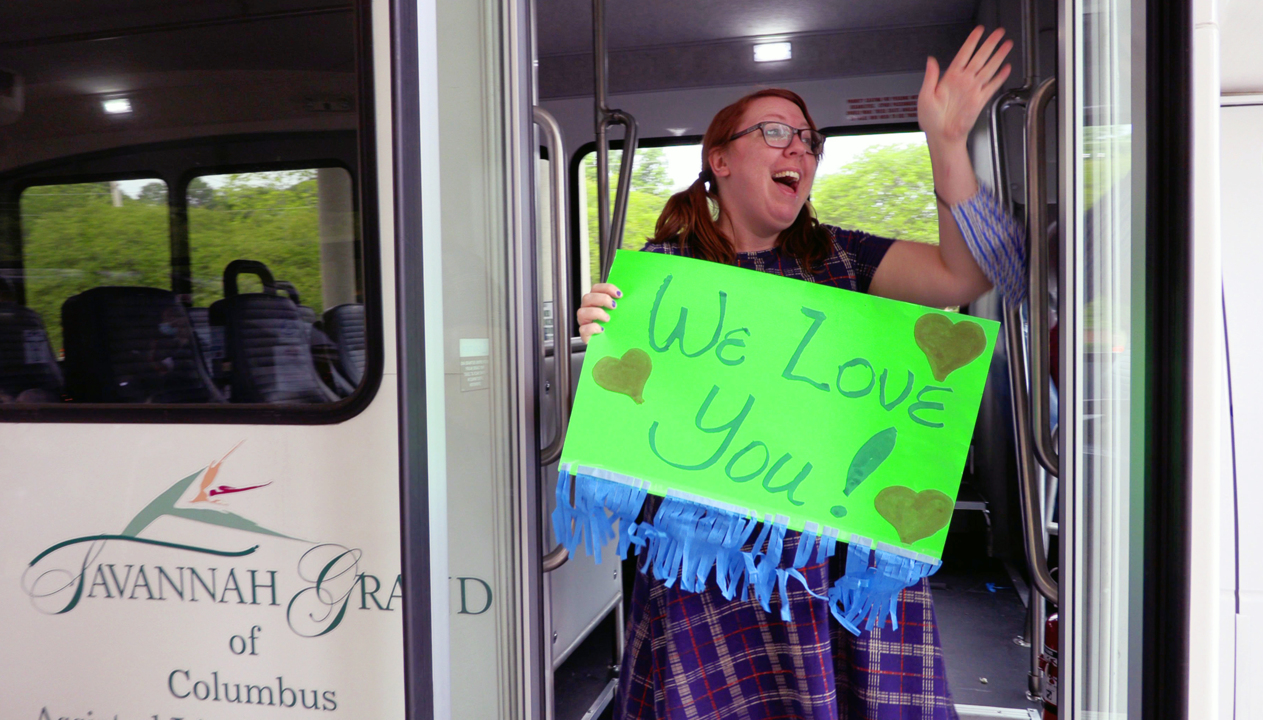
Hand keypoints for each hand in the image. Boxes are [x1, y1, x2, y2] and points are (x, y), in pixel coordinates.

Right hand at [577, 283, 621, 342]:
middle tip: (614, 306)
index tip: (619, 294)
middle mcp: (587, 309)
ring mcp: (584, 321)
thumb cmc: (615, 326)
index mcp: (594, 301)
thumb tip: (630, 297)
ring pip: (582, 312)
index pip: (596, 288)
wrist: (611, 344)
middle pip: (587, 297)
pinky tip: (602, 330)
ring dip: (597, 313)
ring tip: (608, 319)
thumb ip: (621, 304)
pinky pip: (583, 329)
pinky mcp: (584, 334)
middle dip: (602, 299)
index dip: (607, 288)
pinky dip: (593, 328)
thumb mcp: (619, 313)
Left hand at [918, 26, 1012, 146]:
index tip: (978, 31)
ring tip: (1007, 45)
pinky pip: (992, 86)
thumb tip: (931, 60)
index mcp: (950, 78)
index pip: (963, 54)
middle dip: (990, 44)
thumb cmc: (931, 119)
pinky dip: (1000, 77)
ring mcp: (973, 90)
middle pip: (980, 57)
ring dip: (998, 56)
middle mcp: (963, 81)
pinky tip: (1006, 68)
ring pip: (989, 68)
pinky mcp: (980, 100)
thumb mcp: (925, 96)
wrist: (942, 136)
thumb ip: (930, 77)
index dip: (971, 42)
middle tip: (999, 33)